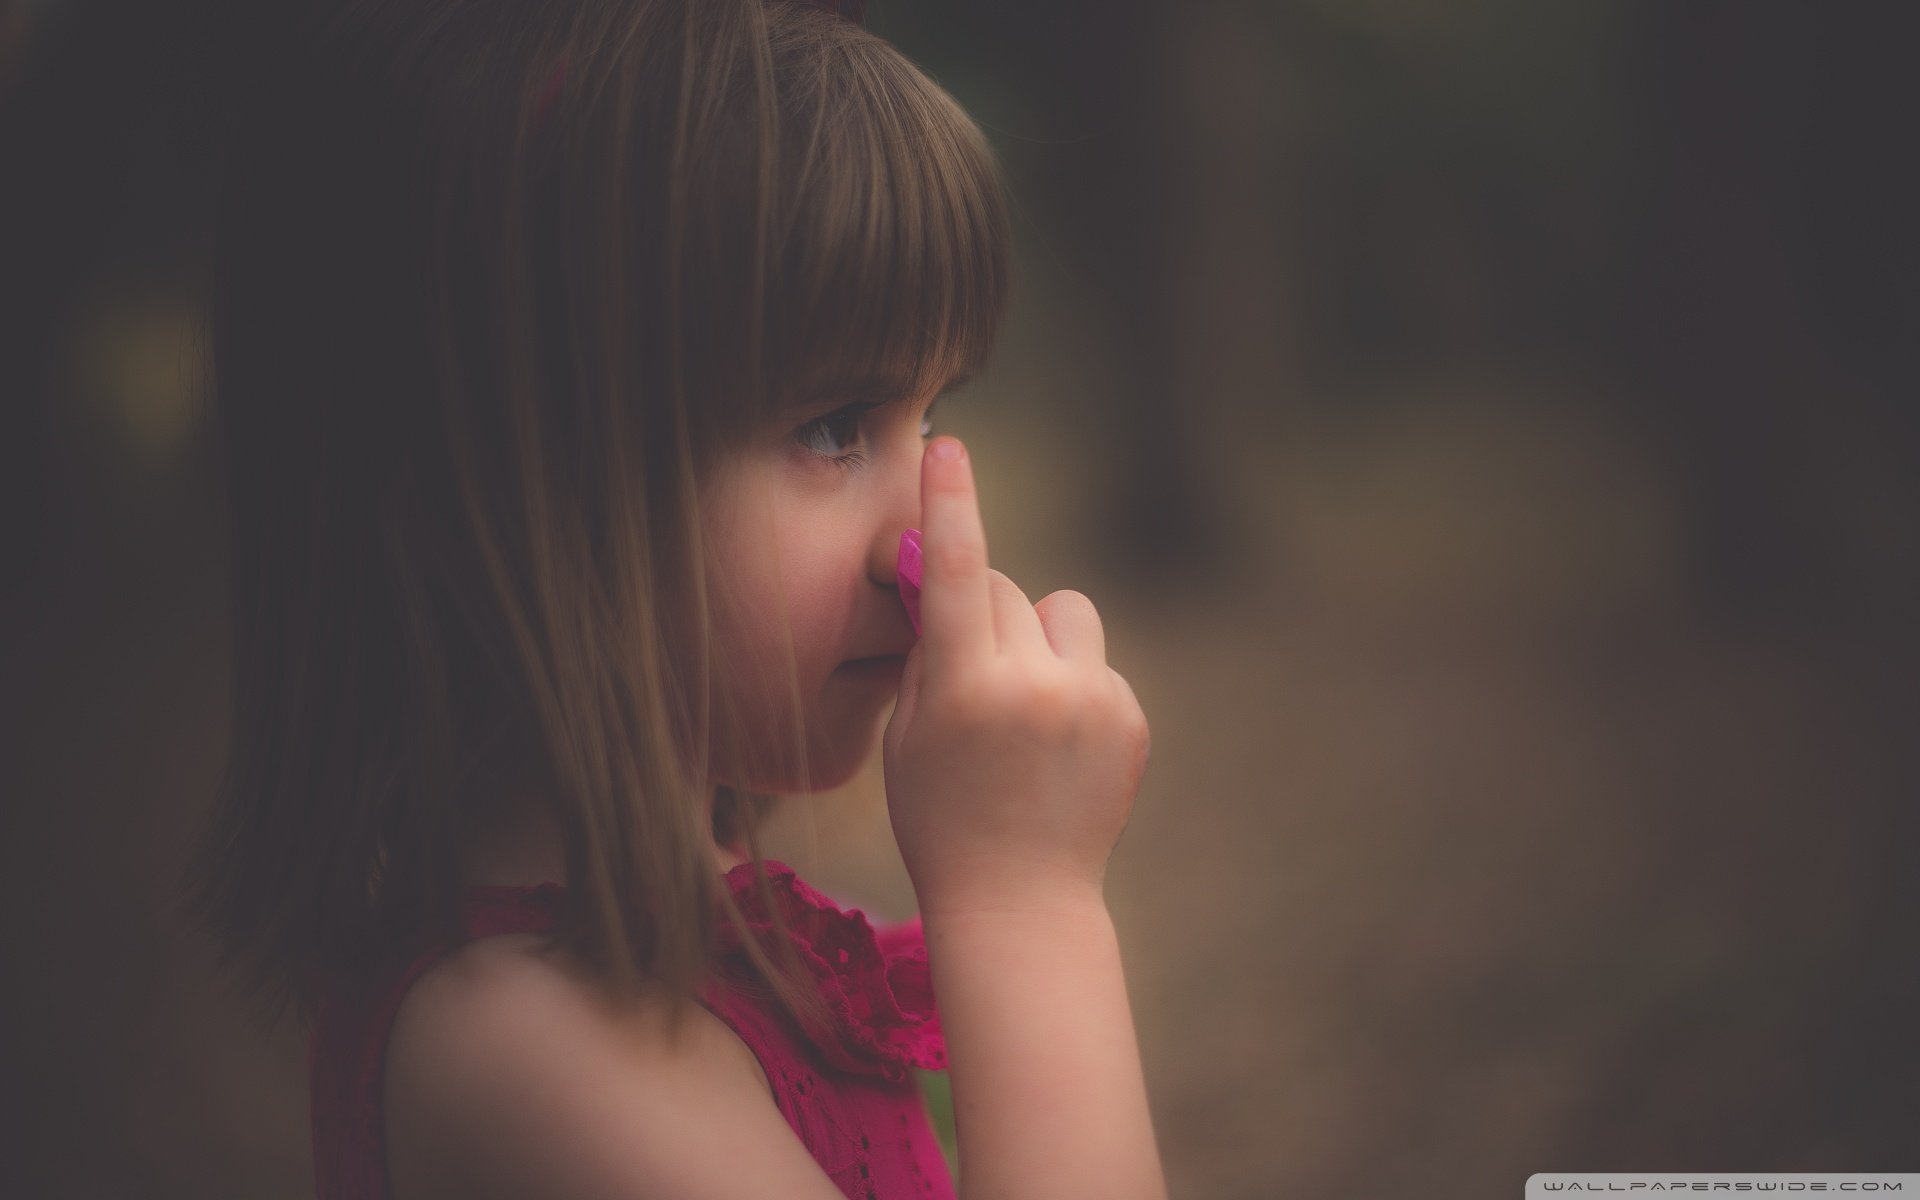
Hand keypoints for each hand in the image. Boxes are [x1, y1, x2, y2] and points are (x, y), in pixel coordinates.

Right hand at [882, 437, 1151, 918]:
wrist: (1022, 901)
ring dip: (1039, 638)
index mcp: (965, 691)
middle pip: (1004, 588)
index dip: (949, 503)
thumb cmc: (942, 816)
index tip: (948, 445)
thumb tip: (939, 575)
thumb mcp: (907, 736)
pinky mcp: (1130, 718)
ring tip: (1026, 709)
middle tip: (970, 674)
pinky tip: (1059, 747)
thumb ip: (926, 653)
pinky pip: (1093, 662)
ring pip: (1062, 613)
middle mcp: (1035, 687)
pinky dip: (1074, 685)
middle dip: (981, 612)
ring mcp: (1092, 702)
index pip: (956, 573)